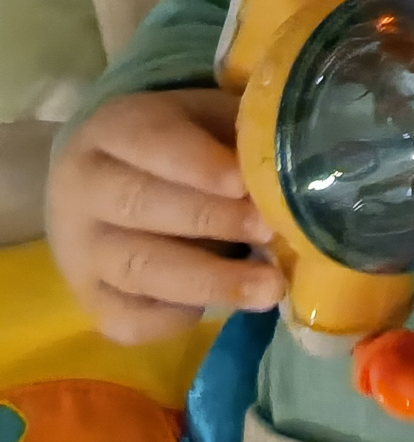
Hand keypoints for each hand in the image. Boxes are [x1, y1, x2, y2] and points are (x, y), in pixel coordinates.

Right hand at [47, 88, 282, 343]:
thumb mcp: (206, 121)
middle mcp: (82, 189)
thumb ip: (241, 136)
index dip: (196, 163)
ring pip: (137, 268)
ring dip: (209, 281)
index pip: (148, 141)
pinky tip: (216, 309)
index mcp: (113, 130)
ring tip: (269, 287)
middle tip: (269, 231)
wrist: (106, 183)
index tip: (244, 182)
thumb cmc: (179, 146)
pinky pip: (126, 318)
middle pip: (140, 206)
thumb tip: (305, 163)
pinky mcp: (89, 299)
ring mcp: (80, 249)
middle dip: (211, 221)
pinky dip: (173, 319)